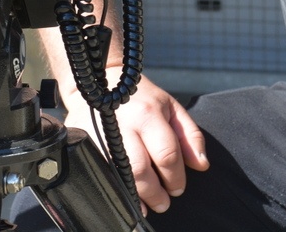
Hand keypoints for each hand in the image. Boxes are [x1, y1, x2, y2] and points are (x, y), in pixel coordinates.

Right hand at [63, 71, 208, 214]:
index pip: (166, 154)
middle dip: (155, 193)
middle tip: (163, 203)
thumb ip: (190, 136)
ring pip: (118, 175)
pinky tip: (123, 196)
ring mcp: (100, 134)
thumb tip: (202, 165)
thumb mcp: (171, 107)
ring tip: (146, 204)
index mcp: (148, 114)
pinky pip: (100, 171)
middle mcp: (123, 125)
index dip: (175, 177)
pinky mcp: (83, 141)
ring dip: (135, 196)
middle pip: (140, 170)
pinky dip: (113, 188)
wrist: (102, 81)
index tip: (178, 189)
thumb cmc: (142, 98)